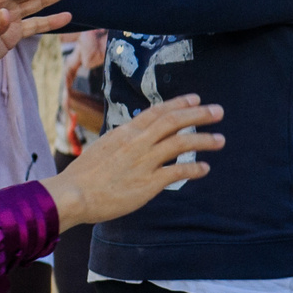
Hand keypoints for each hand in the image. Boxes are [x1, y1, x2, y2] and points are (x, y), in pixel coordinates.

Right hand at [44, 96, 225, 224]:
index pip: (157, 112)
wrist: (72, 195)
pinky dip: (194, 168)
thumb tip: (136, 135)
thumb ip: (123, 141)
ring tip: (220, 139)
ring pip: (180, 143)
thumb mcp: (103, 148)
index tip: (196, 98)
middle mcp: (137, 142)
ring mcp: (144, 161)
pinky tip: (205, 169)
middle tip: (219, 111)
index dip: (178, 103)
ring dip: (203, 139)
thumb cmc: (84, 176)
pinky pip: (177, 171)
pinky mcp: (148, 183)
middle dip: (199, 114)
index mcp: (125, 132)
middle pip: (174, 121)